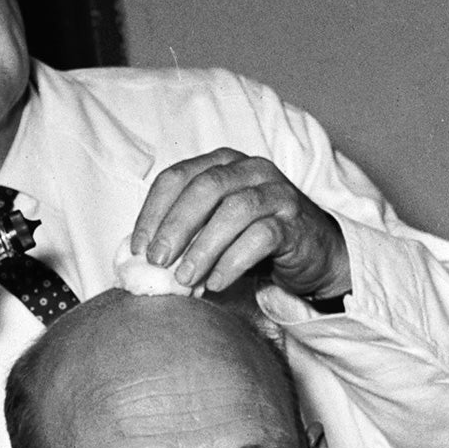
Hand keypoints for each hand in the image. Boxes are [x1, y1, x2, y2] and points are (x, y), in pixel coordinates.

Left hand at [132, 148, 349, 299]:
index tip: (138, 248)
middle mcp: (250, 169)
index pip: (177, 177)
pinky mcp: (295, 222)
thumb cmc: (251, 240)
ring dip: (203, 248)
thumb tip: (137, 259)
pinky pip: (262, 237)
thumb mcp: (211, 230)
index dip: (152, 211)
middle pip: (205, 188)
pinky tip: (215, 283)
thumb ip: (181, 234)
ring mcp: (276, 192)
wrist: (312, 254)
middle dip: (175, 226)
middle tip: (157, 262)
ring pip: (234, 210)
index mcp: (221, 164)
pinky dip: (233, 262)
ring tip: (184, 279)